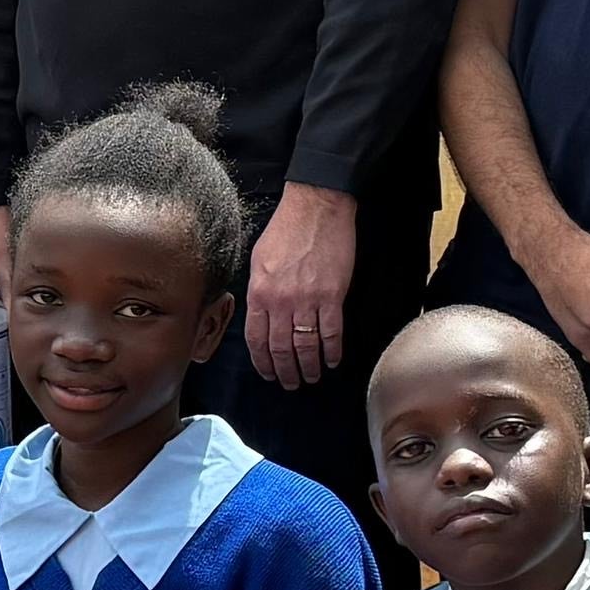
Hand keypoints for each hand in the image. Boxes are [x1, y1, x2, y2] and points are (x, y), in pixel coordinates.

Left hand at [244, 181, 358, 390]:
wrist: (316, 206)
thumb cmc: (286, 228)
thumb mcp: (258, 259)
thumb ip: (259, 290)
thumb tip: (261, 314)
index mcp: (259, 293)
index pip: (256, 339)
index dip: (262, 362)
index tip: (268, 373)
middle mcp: (280, 302)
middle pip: (281, 349)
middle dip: (285, 372)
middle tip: (290, 384)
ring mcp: (307, 301)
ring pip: (306, 347)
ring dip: (309, 367)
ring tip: (312, 377)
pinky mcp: (332, 297)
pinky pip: (331, 334)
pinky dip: (332, 351)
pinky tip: (333, 360)